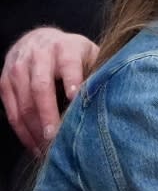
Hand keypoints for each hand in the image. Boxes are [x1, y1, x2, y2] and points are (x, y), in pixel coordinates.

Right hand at [0, 27, 98, 154]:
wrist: (41, 40)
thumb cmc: (73, 55)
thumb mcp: (90, 56)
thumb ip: (98, 75)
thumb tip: (114, 103)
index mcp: (64, 48)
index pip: (68, 65)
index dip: (72, 82)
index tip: (75, 99)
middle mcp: (38, 54)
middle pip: (41, 88)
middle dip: (48, 115)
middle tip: (56, 138)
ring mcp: (18, 67)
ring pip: (24, 103)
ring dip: (35, 130)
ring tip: (48, 150)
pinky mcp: (4, 81)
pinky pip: (11, 111)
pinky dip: (23, 132)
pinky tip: (35, 146)